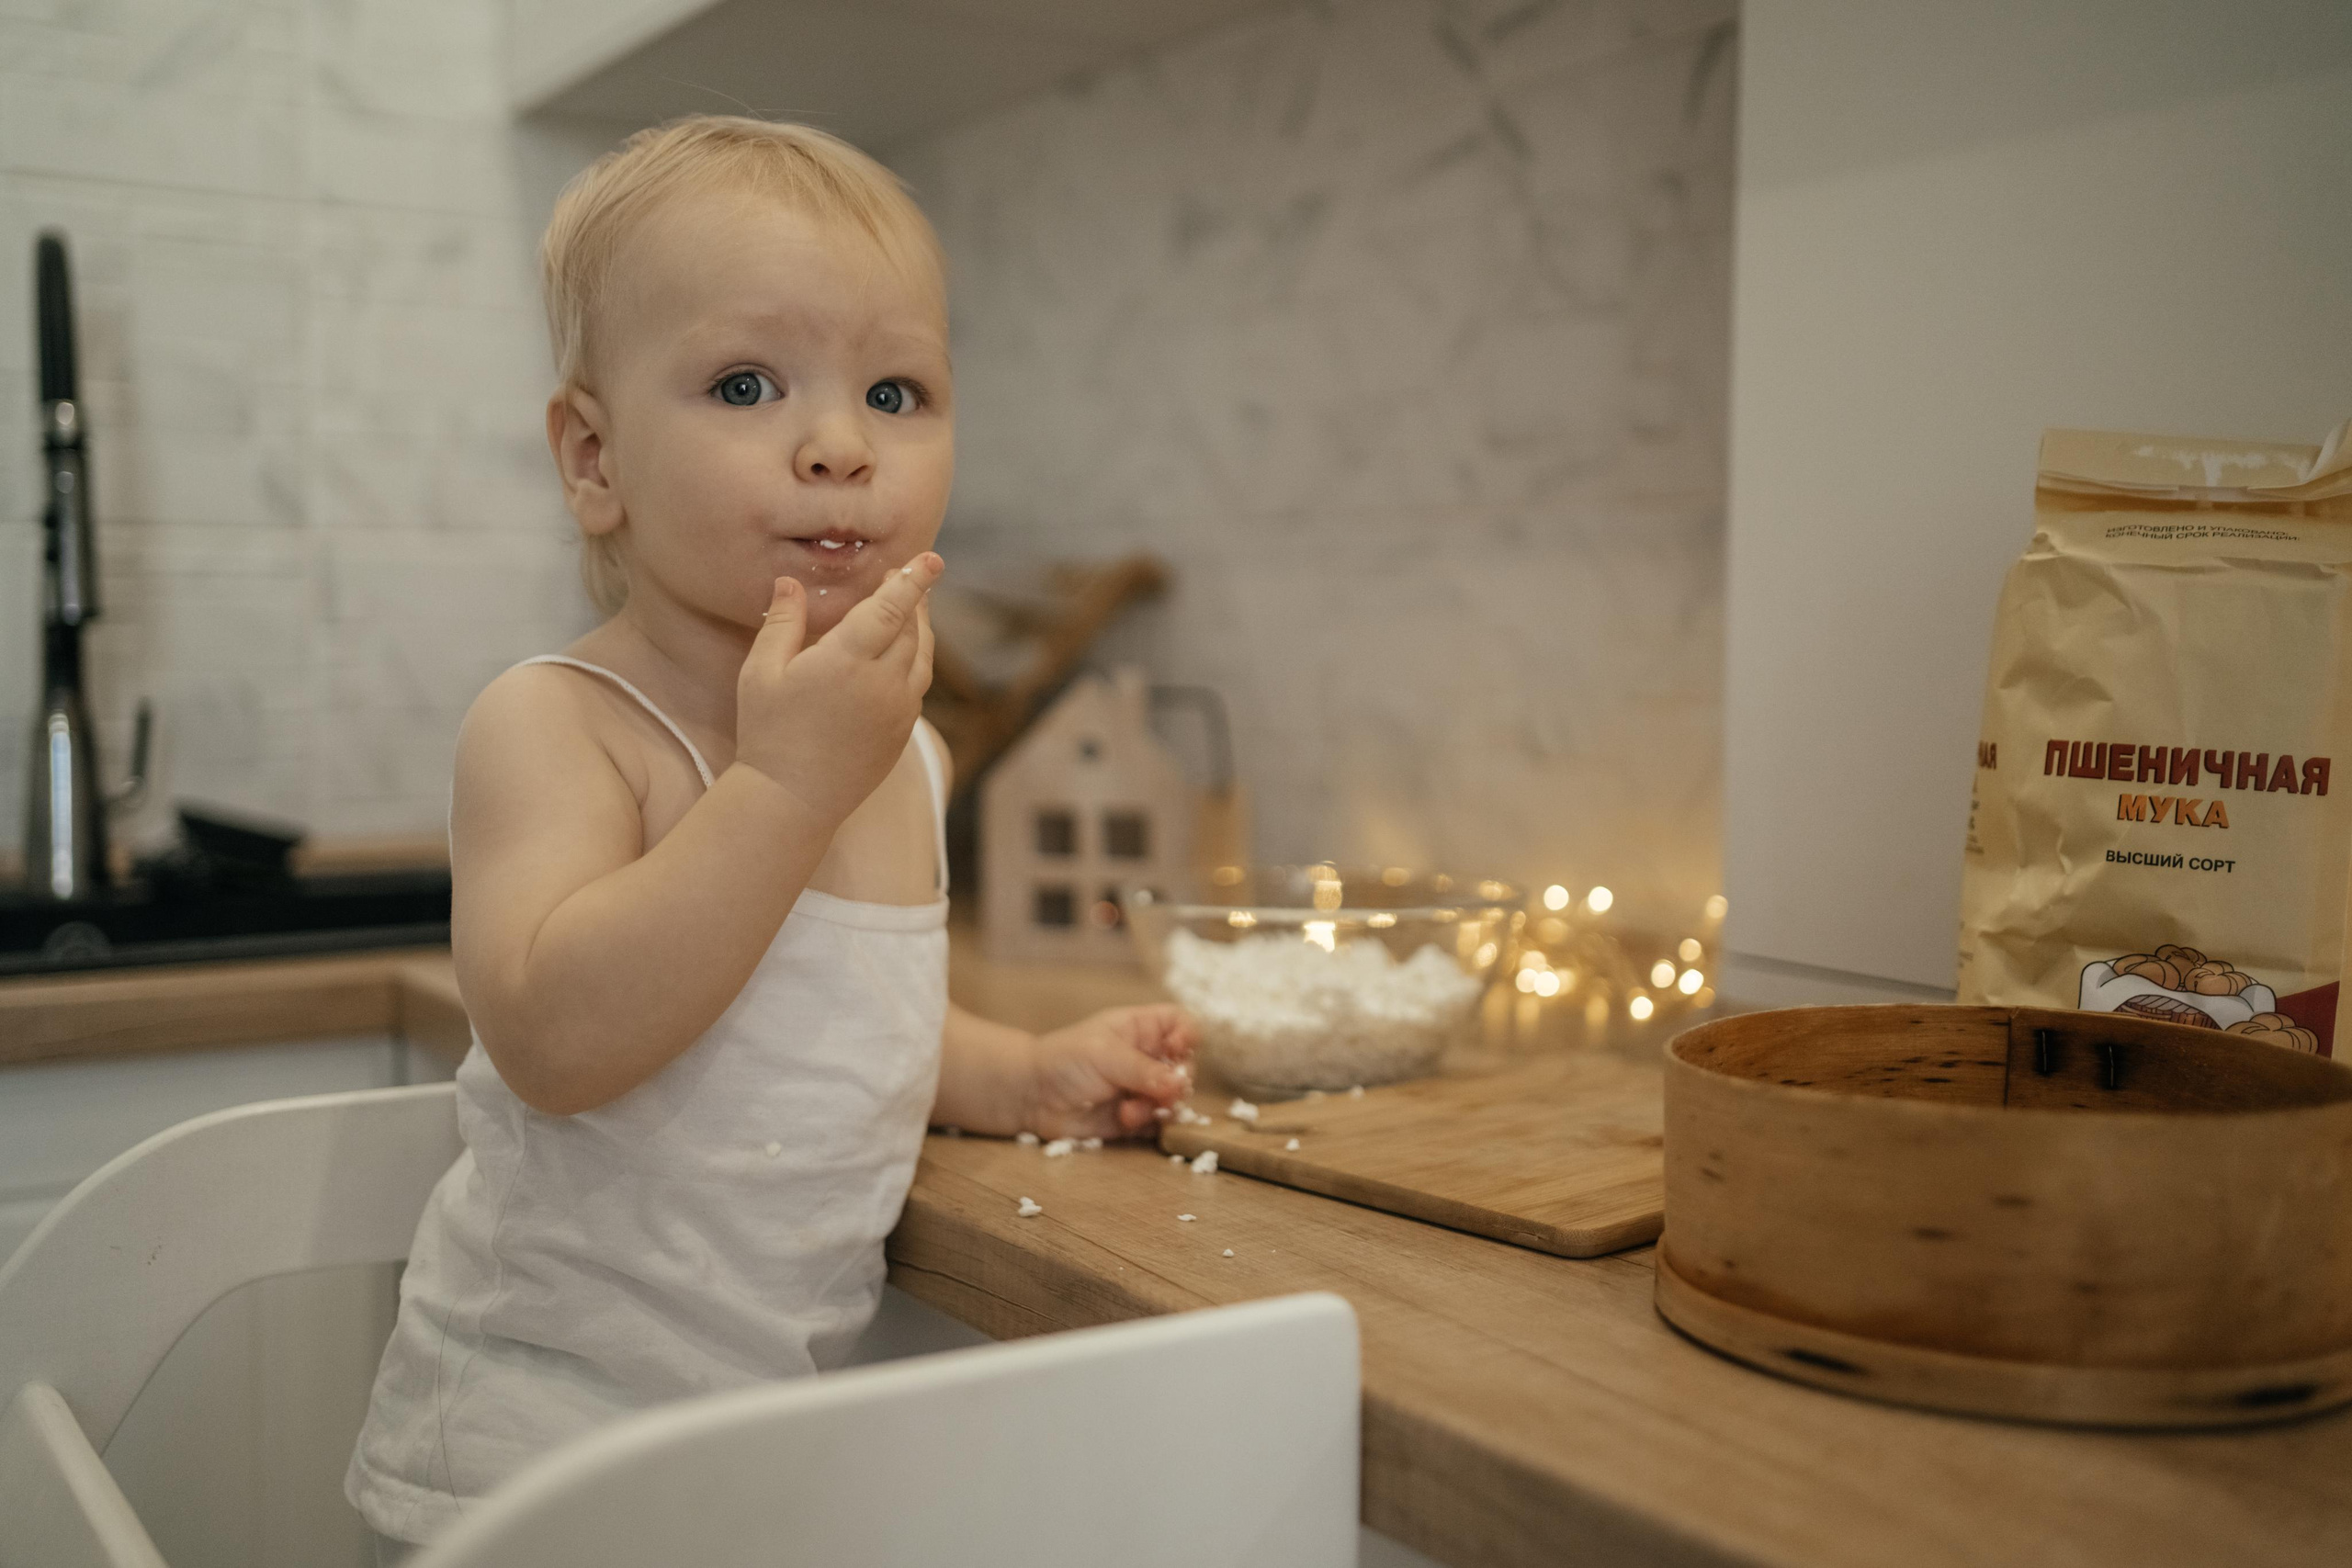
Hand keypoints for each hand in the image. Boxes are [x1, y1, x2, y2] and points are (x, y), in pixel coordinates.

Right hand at [734, 553, 941, 824]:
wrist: (792, 800)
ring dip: (920, 628)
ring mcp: (898, 711)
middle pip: (911, 629)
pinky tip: (903, 653)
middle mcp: (882, 683)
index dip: (912, 580)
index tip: (931, 559)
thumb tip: (790, 582)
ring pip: (921, 658)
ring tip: (913, 607)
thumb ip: (782, 622)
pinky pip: (917, 686)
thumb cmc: (768, 733)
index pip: (891, 609)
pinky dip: (915, 660)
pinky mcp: (901, 733)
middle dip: (911, 599)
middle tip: (903, 574)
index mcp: (847, 661)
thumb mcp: (761, 672)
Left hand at [1024, 1005, 1198, 1140]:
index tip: (1178, 1048)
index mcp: (1141, 1029)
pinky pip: (1158, 1124)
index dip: (1187, 1035)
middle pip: (1185, 1066)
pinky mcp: (1134, 1118)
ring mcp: (1142, 1089)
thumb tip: (1179, 1085)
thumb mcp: (1105, 1054)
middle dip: (1177, 1081)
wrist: (1032, 1096)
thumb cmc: (1064, 1060)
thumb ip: (1143, 1070)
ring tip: (1130, 1112)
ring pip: (1175, 1099)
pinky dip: (1149, 1124)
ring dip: (1159, 1107)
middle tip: (1161, 1092)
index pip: (1180, 1024)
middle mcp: (1146, 1058)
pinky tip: (1125, 1121)